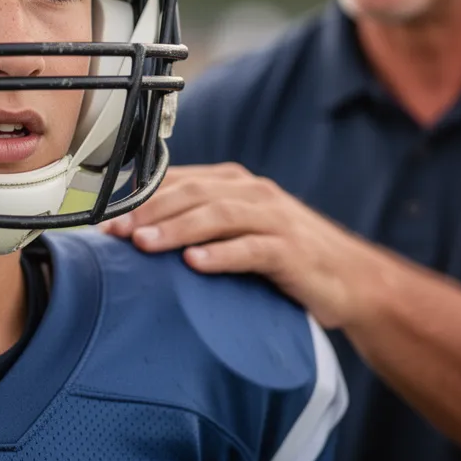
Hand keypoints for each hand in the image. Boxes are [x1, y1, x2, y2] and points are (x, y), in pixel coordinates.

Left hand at [100, 163, 389, 329]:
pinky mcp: (292, 251)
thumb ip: (197, 222)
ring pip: (218, 216)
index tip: (106, 222)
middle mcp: (253, 193)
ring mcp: (274, 220)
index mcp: (234, 183)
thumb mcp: (238, 229)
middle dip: (150, 212)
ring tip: (145, 245)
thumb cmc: (284, 254)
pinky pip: (253, 249)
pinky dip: (222, 255)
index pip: (178, 181)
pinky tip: (196, 264)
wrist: (353, 279)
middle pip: (193, 194)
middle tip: (117, 234)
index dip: (140, 199)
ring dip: (177, 229)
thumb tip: (136, 232)